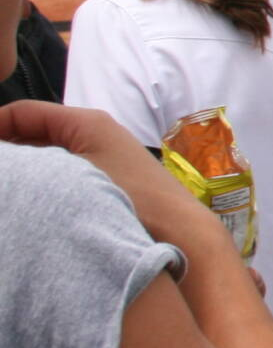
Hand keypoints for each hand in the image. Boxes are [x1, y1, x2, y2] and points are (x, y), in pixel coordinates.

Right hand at [0, 100, 225, 254]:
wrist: (179, 233)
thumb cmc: (131, 200)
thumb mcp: (69, 178)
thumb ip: (28, 165)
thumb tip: (10, 164)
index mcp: (86, 124)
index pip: (22, 114)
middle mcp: (93, 136)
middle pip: (31, 134)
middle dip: (6, 151)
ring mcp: (98, 160)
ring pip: (43, 158)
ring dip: (21, 170)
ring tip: (6, 187)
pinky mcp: (103, 184)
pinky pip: (59, 177)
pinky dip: (38, 184)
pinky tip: (23, 203)